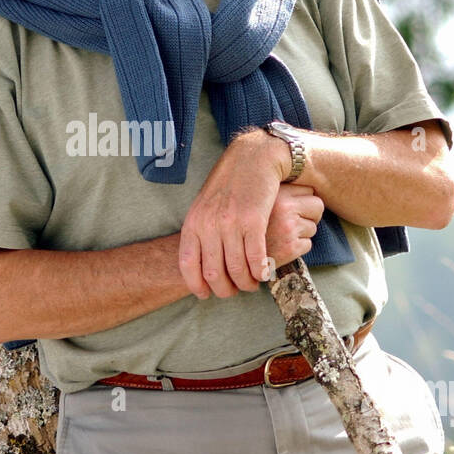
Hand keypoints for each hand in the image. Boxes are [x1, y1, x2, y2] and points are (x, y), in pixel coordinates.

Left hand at [178, 131, 323, 298]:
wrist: (252, 159)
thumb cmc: (229, 184)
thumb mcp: (205, 205)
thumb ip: (201, 230)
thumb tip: (200, 259)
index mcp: (193, 222)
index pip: (188, 264)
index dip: (196, 285)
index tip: (205, 294)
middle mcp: (209, 225)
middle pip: (214, 273)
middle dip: (225, 290)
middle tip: (234, 291)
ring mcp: (231, 223)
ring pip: (236, 269)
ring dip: (246, 283)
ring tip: (251, 284)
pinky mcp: (253, 221)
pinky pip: (256, 257)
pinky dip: (261, 271)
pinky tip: (264, 274)